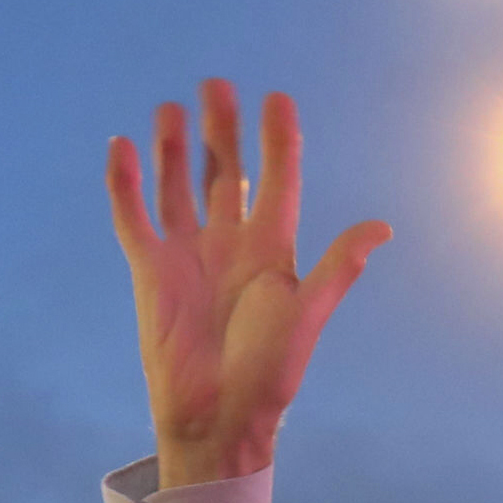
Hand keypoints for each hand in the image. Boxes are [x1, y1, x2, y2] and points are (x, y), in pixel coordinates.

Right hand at [107, 80, 389, 487]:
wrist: (218, 417)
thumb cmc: (269, 372)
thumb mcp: (308, 314)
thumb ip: (338, 267)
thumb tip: (382, 228)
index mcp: (272, 249)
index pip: (277, 180)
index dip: (278, 141)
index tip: (277, 98)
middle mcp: (230, 243)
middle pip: (223, 172)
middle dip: (221, 130)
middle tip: (216, 86)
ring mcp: (188, 255)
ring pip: (179, 187)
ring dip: (173, 149)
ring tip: (169, 108)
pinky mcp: (151, 272)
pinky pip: (134, 218)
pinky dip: (125, 185)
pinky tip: (120, 147)